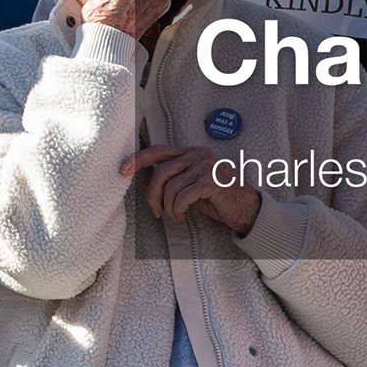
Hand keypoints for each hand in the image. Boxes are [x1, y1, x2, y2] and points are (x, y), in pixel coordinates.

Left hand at [127, 143, 259, 237]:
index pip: (158, 150)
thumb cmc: (214, 196)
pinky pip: (183, 196)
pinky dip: (178, 209)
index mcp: (190, 152)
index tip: (123, 170)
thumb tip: (143, 183)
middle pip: (161, 171)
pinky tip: (182, 216)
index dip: (138, 159)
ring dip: (168, 206)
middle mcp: (198, 154)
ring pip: (171, 186)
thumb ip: (168, 181)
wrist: (243, 207)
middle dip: (152, 195)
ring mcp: (206, 165)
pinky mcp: (212, 180)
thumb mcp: (187, 187)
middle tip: (155, 212)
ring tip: (174, 215)